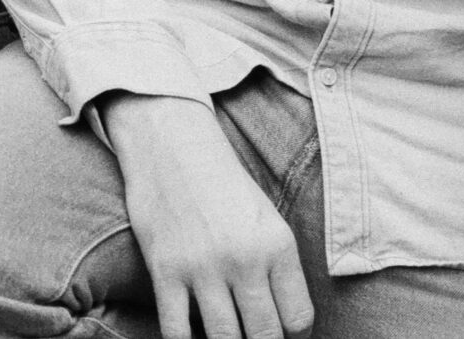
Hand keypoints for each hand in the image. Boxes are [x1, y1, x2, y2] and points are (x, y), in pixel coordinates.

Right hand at [100, 92, 314, 338]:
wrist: (172, 145)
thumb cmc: (223, 184)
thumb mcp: (266, 218)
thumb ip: (278, 268)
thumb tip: (284, 322)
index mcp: (277, 244)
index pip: (298, 319)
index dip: (293, 336)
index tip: (282, 334)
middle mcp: (245, 258)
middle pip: (264, 336)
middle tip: (253, 338)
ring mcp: (203, 267)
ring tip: (226, 337)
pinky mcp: (165, 270)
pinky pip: (177, 332)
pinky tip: (191, 336)